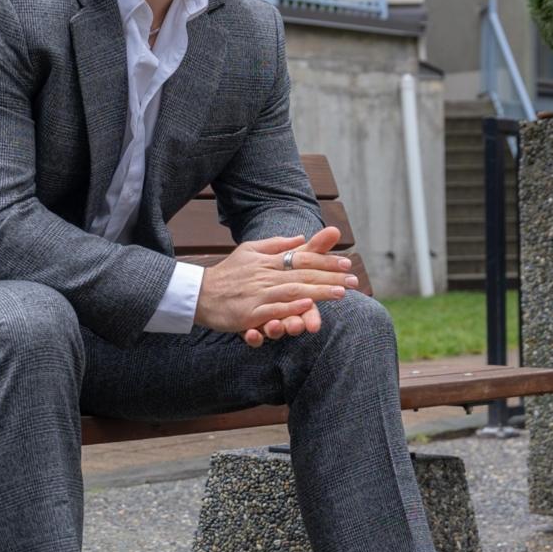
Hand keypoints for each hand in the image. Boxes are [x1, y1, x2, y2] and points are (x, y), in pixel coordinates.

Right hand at [194, 226, 356, 340]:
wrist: (199, 294)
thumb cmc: (228, 274)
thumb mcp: (250, 250)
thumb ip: (276, 245)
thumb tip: (301, 237)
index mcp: (267, 261)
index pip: (301, 259)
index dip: (325, 261)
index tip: (346, 264)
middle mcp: (264, 276)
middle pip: (302, 275)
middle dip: (330, 277)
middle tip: (353, 280)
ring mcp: (257, 295)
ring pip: (292, 291)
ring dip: (317, 292)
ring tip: (340, 293)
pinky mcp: (248, 314)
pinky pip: (272, 310)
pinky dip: (290, 307)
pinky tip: (306, 305)